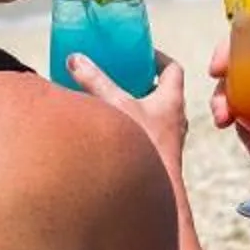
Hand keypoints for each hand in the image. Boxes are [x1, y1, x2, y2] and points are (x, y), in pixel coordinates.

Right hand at [68, 50, 190, 159]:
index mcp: (172, 100)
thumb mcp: (117, 107)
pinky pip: (146, 134)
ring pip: (153, 114)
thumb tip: (75, 59)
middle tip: (119, 74)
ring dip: (136, 105)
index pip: (173, 69)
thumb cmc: (143, 147)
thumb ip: (96, 82)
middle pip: (162, 91)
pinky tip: (112, 131)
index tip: (139, 52)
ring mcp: (168, 140)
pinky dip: (132, 126)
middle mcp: (175, 119)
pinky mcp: (157, 158)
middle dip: (141, 81)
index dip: (157, 57)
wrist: (153, 196)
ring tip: (112, 100)